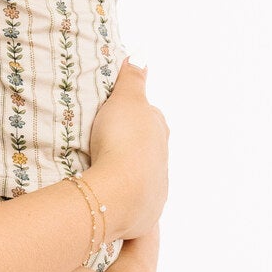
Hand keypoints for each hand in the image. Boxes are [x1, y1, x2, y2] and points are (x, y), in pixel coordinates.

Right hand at [86, 62, 167, 237]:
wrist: (122, 191)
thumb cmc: (122, 140)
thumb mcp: (125, 99)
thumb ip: (133, 79)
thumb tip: (142, 56)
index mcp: (159, 130)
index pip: (150, 118)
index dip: (134, 117)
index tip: (117, 119)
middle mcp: (164, 159)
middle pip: (149, 150)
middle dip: (134, 150)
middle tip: (108, 149)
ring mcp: (157, 188)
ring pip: (145, 180)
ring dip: (131, 178)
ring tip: (107, 178)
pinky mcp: (147, 215)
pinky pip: (138, 209)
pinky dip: (128, 206)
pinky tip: (116, 208)